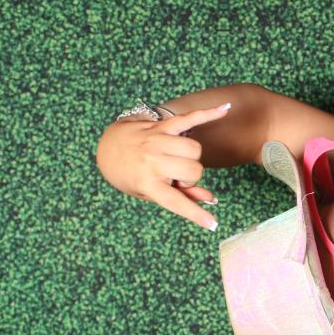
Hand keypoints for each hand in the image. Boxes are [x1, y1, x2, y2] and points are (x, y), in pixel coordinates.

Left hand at [95, 103, 229, 229]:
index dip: (195, 214)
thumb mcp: (149, 193)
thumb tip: (210, 199)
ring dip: (191, 157)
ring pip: (194, 148)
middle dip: (191, 177)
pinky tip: (225, 110)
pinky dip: (207, 114)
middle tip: (176, 177)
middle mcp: (151, 161)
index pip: (176, 202)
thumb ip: (181, 196)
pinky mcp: (160, 125)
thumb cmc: (132, 176)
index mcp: (147, 183)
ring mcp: (155, 140)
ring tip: (177, 160)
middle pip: (194, 169)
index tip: (212, 224)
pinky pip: (188, 118)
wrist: (108, 149)